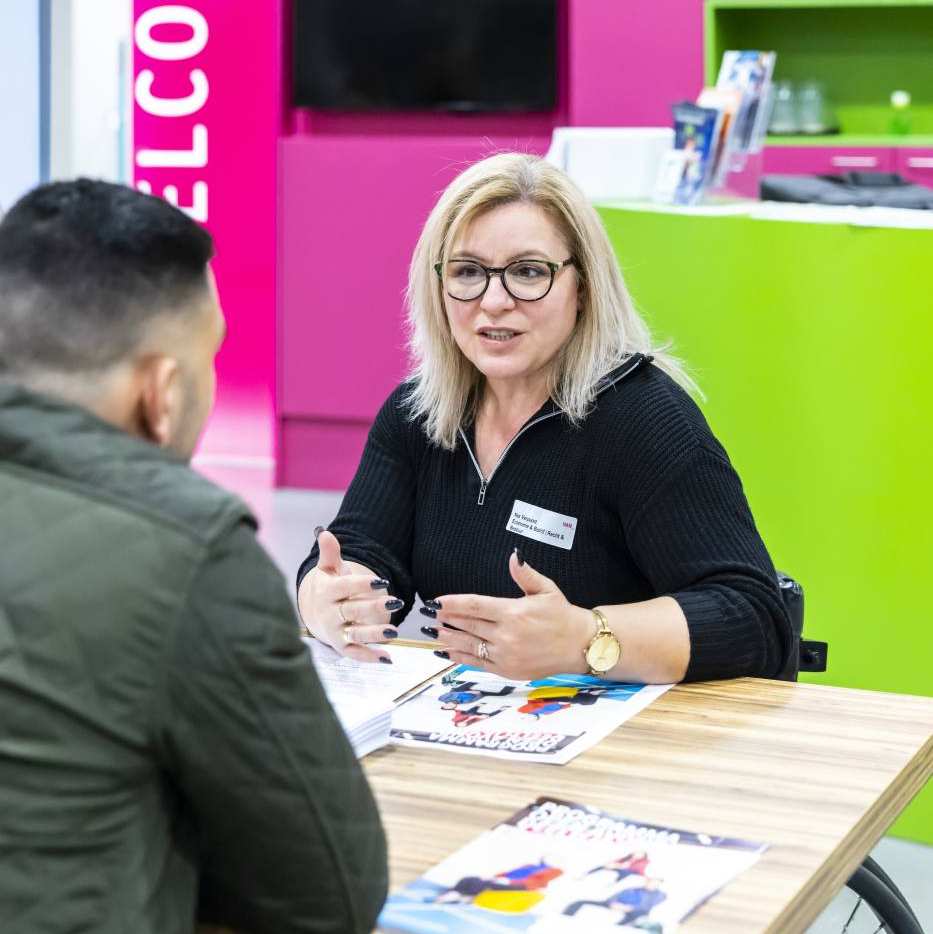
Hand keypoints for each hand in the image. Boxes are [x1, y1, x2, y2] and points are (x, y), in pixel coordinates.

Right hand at [297, 530, 401, 663]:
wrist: (317, 613)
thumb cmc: (330, 586)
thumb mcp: (329, 569)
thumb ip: (330, 553)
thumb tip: (325, 533)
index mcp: (328, 591)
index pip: (345, 587)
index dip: (363, 584)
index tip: (383, 580)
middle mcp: (330, 613)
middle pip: (352, 610)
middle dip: (374, 607)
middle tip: (397, 602)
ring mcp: (335, 631)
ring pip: (355, 634)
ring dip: (374, 634)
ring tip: (395, 632)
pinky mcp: (341, 647)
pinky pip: (355, 654)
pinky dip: (370, 657)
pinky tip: (388, 658)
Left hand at [427, 550, 592, 679]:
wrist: (581, 646)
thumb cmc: (563, 616)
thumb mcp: (546, 590)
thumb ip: (525, 574)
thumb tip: (513, 556)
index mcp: (513, 612)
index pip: (474, 605)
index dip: (452, 603)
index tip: (436, 601)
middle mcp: (507, 635)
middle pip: (467, 625)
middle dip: (445, 618)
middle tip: (427, 614)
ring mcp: (506, 655)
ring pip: (469, 645)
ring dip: (447, 638)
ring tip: (431, 632)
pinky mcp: (507, 670)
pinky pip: (477, 663)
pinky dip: (460, 657)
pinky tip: (447, 651)